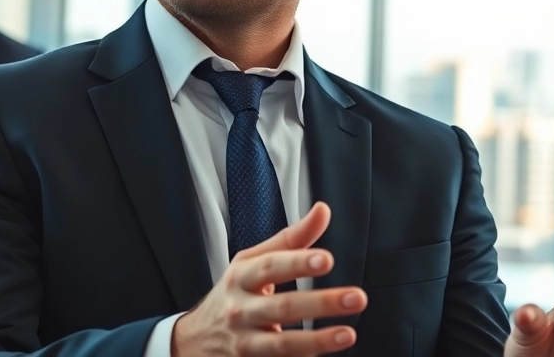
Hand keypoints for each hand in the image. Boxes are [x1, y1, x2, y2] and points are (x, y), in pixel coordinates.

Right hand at [172, 202, 365, 356]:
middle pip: (282, 307)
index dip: (298, 263)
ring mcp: (245, 342)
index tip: (327, 260)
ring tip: (348, 334)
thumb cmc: (235, 292)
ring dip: (318, 340)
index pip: (271, 266)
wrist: (196, 339)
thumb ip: (291, 239)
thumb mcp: (253, 261)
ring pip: (282, 344)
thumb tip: (323, 210)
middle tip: (357, 297)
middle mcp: (241, 309)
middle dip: (322, 303)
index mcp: (242, 276)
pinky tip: (327, 356)